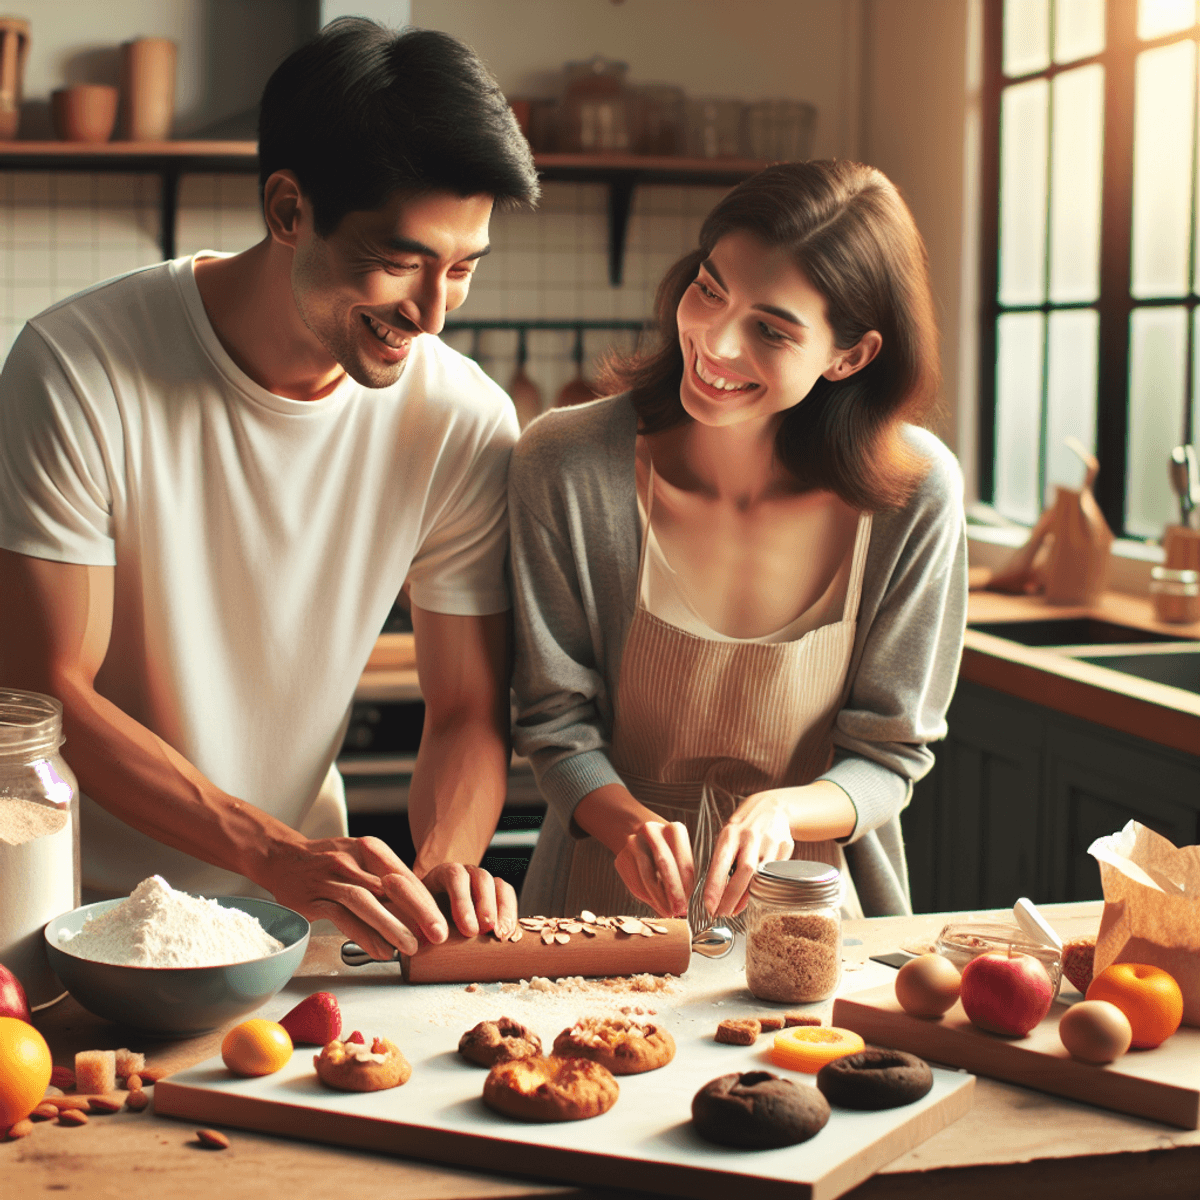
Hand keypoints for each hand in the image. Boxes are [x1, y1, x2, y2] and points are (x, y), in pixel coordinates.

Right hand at [261, 834, 447, 960]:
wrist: (282, 857)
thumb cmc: (329, 862)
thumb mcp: (361, 859)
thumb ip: (386, 880)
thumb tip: (421, 910)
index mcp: (370, 848)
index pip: (404, 875)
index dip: (425, 900)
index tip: (443, 921)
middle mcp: (352, 860)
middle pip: (390, 888)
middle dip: (417, 912)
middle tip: (438, 934)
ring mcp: (330, 878)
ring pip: (366, 902)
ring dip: (391, 926)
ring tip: (411, 948)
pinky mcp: (313, 897)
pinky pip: (341, 917)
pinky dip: (362, 935)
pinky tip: (379, 950)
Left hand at [417, 862, 517, 939]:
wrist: (430, 916)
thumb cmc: (421, 918)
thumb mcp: (414, 917)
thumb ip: (415, 924)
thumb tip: (420, 941)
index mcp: (442, 874)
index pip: (454, 877)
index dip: (462, 902)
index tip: (467, 930)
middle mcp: (466, 873)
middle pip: (481, 878)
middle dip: (485, 906)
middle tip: (485, 930)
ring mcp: (482, 882)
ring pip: (498, 886)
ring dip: (502, 911)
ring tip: (500, 935)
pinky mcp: (496, 895)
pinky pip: (508, 896)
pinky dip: (511, 914)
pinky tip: (508, 933)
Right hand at [613, 820, 694, 917]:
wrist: (642, 839)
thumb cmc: (670, 854)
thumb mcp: (683, 858)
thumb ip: (686, 879)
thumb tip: (685, 908)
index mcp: (675, 830)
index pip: (684, 861)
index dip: (687, 885)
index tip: (690, 903)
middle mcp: (652, 832)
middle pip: (664, 865)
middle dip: (673, 892)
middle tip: (678, 911)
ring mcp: (634, 843)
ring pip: (647, 877)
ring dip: (659, 899)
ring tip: (668, 912)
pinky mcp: (622, 858)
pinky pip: (635, 883)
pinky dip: (647, 898)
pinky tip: (655, 904)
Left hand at [703, 791, 794, 916]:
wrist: (771, 808)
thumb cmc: (743, 829)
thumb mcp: (727, 837)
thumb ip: (722, 862)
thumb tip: (714, 894)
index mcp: (730, 834)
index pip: (721, 863)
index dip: (714, 886)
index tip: (709, 906)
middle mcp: (750, 837)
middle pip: (743, 872)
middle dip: (731, 897)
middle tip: (721, 914)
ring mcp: (770, 842)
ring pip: (759, 876)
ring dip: (745, 898)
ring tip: (733, 911)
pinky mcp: (785, 848)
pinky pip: (773, 875)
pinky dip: (762, 889)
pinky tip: (752, 897)